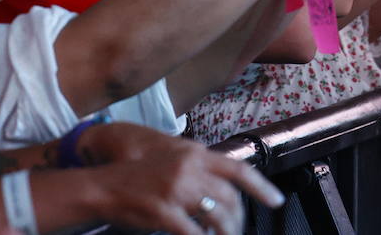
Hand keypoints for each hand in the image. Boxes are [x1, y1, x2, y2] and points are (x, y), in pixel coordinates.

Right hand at [76, 130, 282, 234]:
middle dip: (238, 221)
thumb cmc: (137, 177)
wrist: (103, 185)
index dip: (262, 186)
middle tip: (236, 232)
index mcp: (193, 153)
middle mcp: (188, 168)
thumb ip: (197, 170)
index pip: (238, 168)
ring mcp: (175, 189)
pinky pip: (194, 234)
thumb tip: (224, 190)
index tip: (277, 201)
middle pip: (231, 199)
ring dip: (225, 234)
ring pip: (218, 218)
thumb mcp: (170, 162)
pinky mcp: (163, 210)